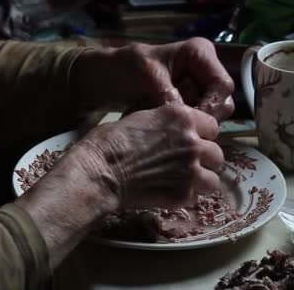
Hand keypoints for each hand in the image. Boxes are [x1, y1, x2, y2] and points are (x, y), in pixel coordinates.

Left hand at [71, 37, 234, 119]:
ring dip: (189, 123)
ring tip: (163, 124)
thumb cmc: (123, 68)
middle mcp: (204, 70)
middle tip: (175, 126)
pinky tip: (161, 127)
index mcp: (200, 53)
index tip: (190, 121)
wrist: (102, 79)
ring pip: (209, 115)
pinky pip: (194, 121)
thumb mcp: (145, 75)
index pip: (222, 85)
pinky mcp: (186, 103)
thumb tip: (185, 114)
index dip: (211, 105)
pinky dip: (180, 126)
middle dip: (201, 116)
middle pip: (221, 102)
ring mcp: (196, 88)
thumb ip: (167, 93)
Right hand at [78, 104, 222, 207]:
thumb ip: (163, 123)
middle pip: (216, 153)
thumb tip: (168, 129)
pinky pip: (194, 197)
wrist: (98, 172)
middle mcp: (192, 142)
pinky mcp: (183, 194)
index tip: (187, 141)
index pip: (211, 126)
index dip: (199, 135)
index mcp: (181, 117)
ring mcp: (190, 170)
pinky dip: (183, 196)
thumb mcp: (138, 118)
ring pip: (212, 179)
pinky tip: (166, 192)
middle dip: (202, 159)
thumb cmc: (108, 142)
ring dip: (199, 180)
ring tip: (180, 181)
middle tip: (183, 164)